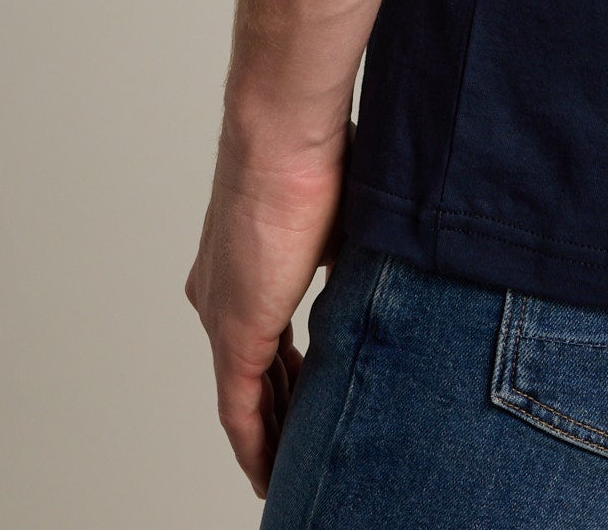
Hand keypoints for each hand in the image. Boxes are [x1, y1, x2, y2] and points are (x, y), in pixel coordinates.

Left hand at [186, 126, 346, 493]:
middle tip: (306, 442)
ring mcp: (223, 315)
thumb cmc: (318, 150)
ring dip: (272, 432)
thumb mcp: (344, 214)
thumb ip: (350, 252)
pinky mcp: (233, 334)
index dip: (288, 369)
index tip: (308, 390)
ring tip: (293, 468)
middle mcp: (220, 294)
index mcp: (242, 262)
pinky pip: (242, 411)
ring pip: (247, 396)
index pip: (265, 332)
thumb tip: (387, 263)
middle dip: (283, 407)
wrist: (283, 130)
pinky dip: (256, 445)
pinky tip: (269, 476)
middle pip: (255, 370)